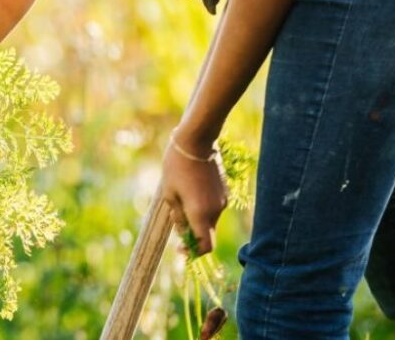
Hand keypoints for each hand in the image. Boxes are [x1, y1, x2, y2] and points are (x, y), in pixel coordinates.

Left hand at [161, 131, 227, 255]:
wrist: (196, 141)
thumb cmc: (177, 166)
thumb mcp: (170, 194)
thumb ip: (178, 217)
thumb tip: (183, 233)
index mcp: (200, 214)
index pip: (205, 247)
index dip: (193, 253)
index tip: (180, 248)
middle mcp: (216, 211)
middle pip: (207, 234)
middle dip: (192, 234)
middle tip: (176, 220)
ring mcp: (222, 201)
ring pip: (210, 221)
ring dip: (196, 219)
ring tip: (180, 198)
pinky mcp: (224, 191)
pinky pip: (213, 208)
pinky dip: (202, 208)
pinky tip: (190, 190)